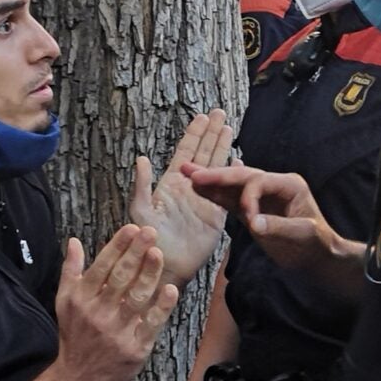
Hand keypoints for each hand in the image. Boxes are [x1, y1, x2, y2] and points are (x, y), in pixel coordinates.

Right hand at [48, 225, 179, 380]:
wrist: (78, 379)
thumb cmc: (74, 335)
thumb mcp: (65, 302)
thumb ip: (70, 270)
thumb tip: (72, 241)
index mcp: (81, 299)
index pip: (102, 266)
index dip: (118, 246)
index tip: (132, 228)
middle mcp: (98, 313)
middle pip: (120, 278)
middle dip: (136, 253)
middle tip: (150, 232)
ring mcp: (117, 331)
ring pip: (136, 298)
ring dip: (149, 274)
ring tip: (159, 254)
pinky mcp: (135, 348)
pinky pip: (151, 324)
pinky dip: (161, 307)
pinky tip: (171, 289)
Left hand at [131, 110, 233, 286]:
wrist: (166, 267)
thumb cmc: (149, 242)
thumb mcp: (141, 212)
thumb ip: (142, 186)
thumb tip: (141, 159)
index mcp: (171, 184)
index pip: (186, 152)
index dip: (194, 134)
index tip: (202, 117)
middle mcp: (189, 188)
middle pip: (203, 154)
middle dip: (211, 133)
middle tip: (220, 113)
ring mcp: (204, 200)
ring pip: (217, 168)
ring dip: (223, 148)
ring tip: (229, 128)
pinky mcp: (216, 216)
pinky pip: (228, 191)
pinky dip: (234, 176)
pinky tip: (239, 161)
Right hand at [184, 164, 360, 288]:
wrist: (317, 258)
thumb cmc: (316, 246)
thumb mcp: (303, 236)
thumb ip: (279, 227)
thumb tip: (253, 223)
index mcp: (289, 185)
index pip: (259, 181)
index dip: (249, 197)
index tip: (249, 221)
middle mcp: (274, 186)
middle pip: (242, 176)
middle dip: (217, 176)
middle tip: (193, 173)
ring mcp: (262, 196)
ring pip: (233, 186)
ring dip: (211, 181)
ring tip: (187, 173)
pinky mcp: (253, 209)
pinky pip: (232, 200)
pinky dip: (216, 196)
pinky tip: (198, 189)